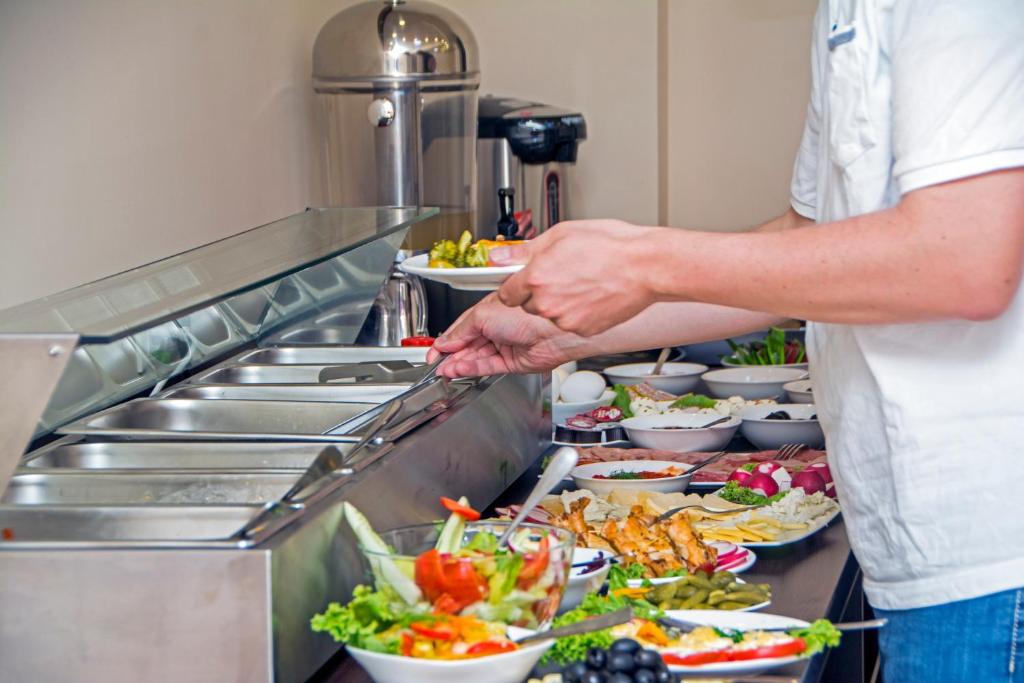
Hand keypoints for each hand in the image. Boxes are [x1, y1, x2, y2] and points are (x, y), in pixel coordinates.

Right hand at [429, 294, 582, 377]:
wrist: (551, 331)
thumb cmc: (525, 313)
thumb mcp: (482, 314)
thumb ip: (461, 330)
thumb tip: (447, 341)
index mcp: (491, 311)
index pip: (463, 327)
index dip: (448, 338)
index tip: (435, 349)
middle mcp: (498, 328)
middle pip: (468, 344)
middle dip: (451, 354)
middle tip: (436, 362)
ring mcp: (506, 346)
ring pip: (476, 357)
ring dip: (458, 363)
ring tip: (444, 369)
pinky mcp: (512, 363)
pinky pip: (487, 367)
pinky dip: (471, 369)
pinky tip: (458, 370)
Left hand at [491, 219, 660, 335]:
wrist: (646, 267)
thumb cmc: (611, 246)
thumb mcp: (561, 234)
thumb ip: (524, 250)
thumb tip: (499, 256)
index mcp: (536, 277)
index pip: (505, 293)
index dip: (515, 285)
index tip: (523, 280)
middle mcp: (546, 302)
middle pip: (526, 305)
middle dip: (537, 293)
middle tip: (560, 275)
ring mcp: (564, 320)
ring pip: (548, 315)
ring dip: (557, 303)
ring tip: (581, 282)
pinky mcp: (582, 330)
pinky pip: (570, 323)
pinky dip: (577, 313)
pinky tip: (591, 295)